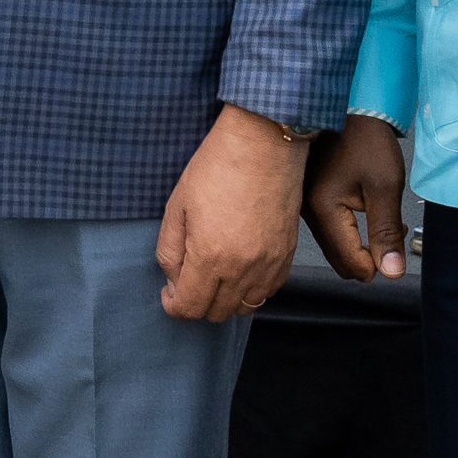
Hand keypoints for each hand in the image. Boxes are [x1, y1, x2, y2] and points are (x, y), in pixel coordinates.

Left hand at [156, 104, 304, 321]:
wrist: (263, 144)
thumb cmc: (217, 167)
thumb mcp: (177, 206)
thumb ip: (169, 250)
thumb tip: (173, 279)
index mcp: (210, 257)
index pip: (189, 308)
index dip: (173, 306)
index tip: (169, 293)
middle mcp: (243, 269)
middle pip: (216, 313)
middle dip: (196, 303)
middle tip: (187, 280)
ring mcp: (269, 264)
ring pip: (245, 308)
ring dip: (225, 300)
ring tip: (214, 275)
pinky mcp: (288, 255)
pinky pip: (268, 291)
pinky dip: (251, 289)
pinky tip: (239, 269)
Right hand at [301, 114, 410, 280]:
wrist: (346, 106)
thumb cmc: (366, 140)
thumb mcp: (385, 186)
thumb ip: (386, 232)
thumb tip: (391, 271)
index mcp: (322, 208)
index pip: (348, 260)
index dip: (376, 266)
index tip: (396, 251)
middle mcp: (305, 210)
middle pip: (337, 258)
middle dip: (368, 255)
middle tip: (393, 235)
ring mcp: (302, 203)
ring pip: (332, 244)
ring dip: (359, 241)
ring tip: (384, 216)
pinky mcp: (305, 196)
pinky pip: (327, 227)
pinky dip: (348, 228)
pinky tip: (366, 208)